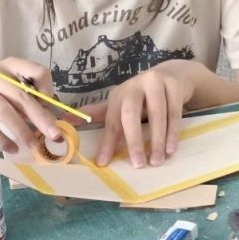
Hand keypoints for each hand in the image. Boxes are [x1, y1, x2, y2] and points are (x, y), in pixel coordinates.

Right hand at [0, 57, 60, 153]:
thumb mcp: (15, 87)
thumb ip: (34, 100)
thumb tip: (61, 121)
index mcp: (12, 65)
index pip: (37, 72)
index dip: (47, 89)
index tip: (48, 103)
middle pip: (22, 96)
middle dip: (40, 117)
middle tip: (55, 135)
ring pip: (5, 111)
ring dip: (22, 130)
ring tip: (34, 145)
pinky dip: (3, 139)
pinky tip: (14, 149)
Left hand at [81, 59, 196, 167]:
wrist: (174, 74)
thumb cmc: (144, 95)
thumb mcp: (122, 103)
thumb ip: (99, 114)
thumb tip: (64, 119)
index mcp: (119, 94)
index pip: (111, 120)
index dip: (107, 142)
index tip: (103, 163)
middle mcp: (135, 86)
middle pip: (131, 114)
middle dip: (133, 140)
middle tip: (138, 164)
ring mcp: (155, 82)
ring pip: (157, 114)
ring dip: (157, 140)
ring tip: (157, 161)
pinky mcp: (174, 84)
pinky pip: (174, 112)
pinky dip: (173, 132)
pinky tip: (171, 149)